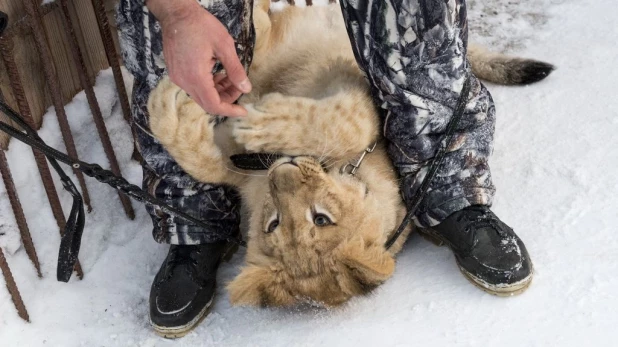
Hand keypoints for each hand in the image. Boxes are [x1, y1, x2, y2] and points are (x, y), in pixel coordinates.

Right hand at [148, 0, 251, 116]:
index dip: (230, 110)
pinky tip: (218, 74)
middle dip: (226, 99)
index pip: (213, 105)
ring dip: (218, 91)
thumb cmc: (200, 25)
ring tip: (231, 78)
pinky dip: (208, 85)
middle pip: (207, 103)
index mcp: (195, 77)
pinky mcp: (176, 72)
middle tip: (240, 87)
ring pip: (201, 95)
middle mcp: (184, 81)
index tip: (243, 111)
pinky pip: (194, 87)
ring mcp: (178, 77)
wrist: (176, 13)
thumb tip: (246, 88)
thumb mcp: (224, 46)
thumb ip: (235, 70)